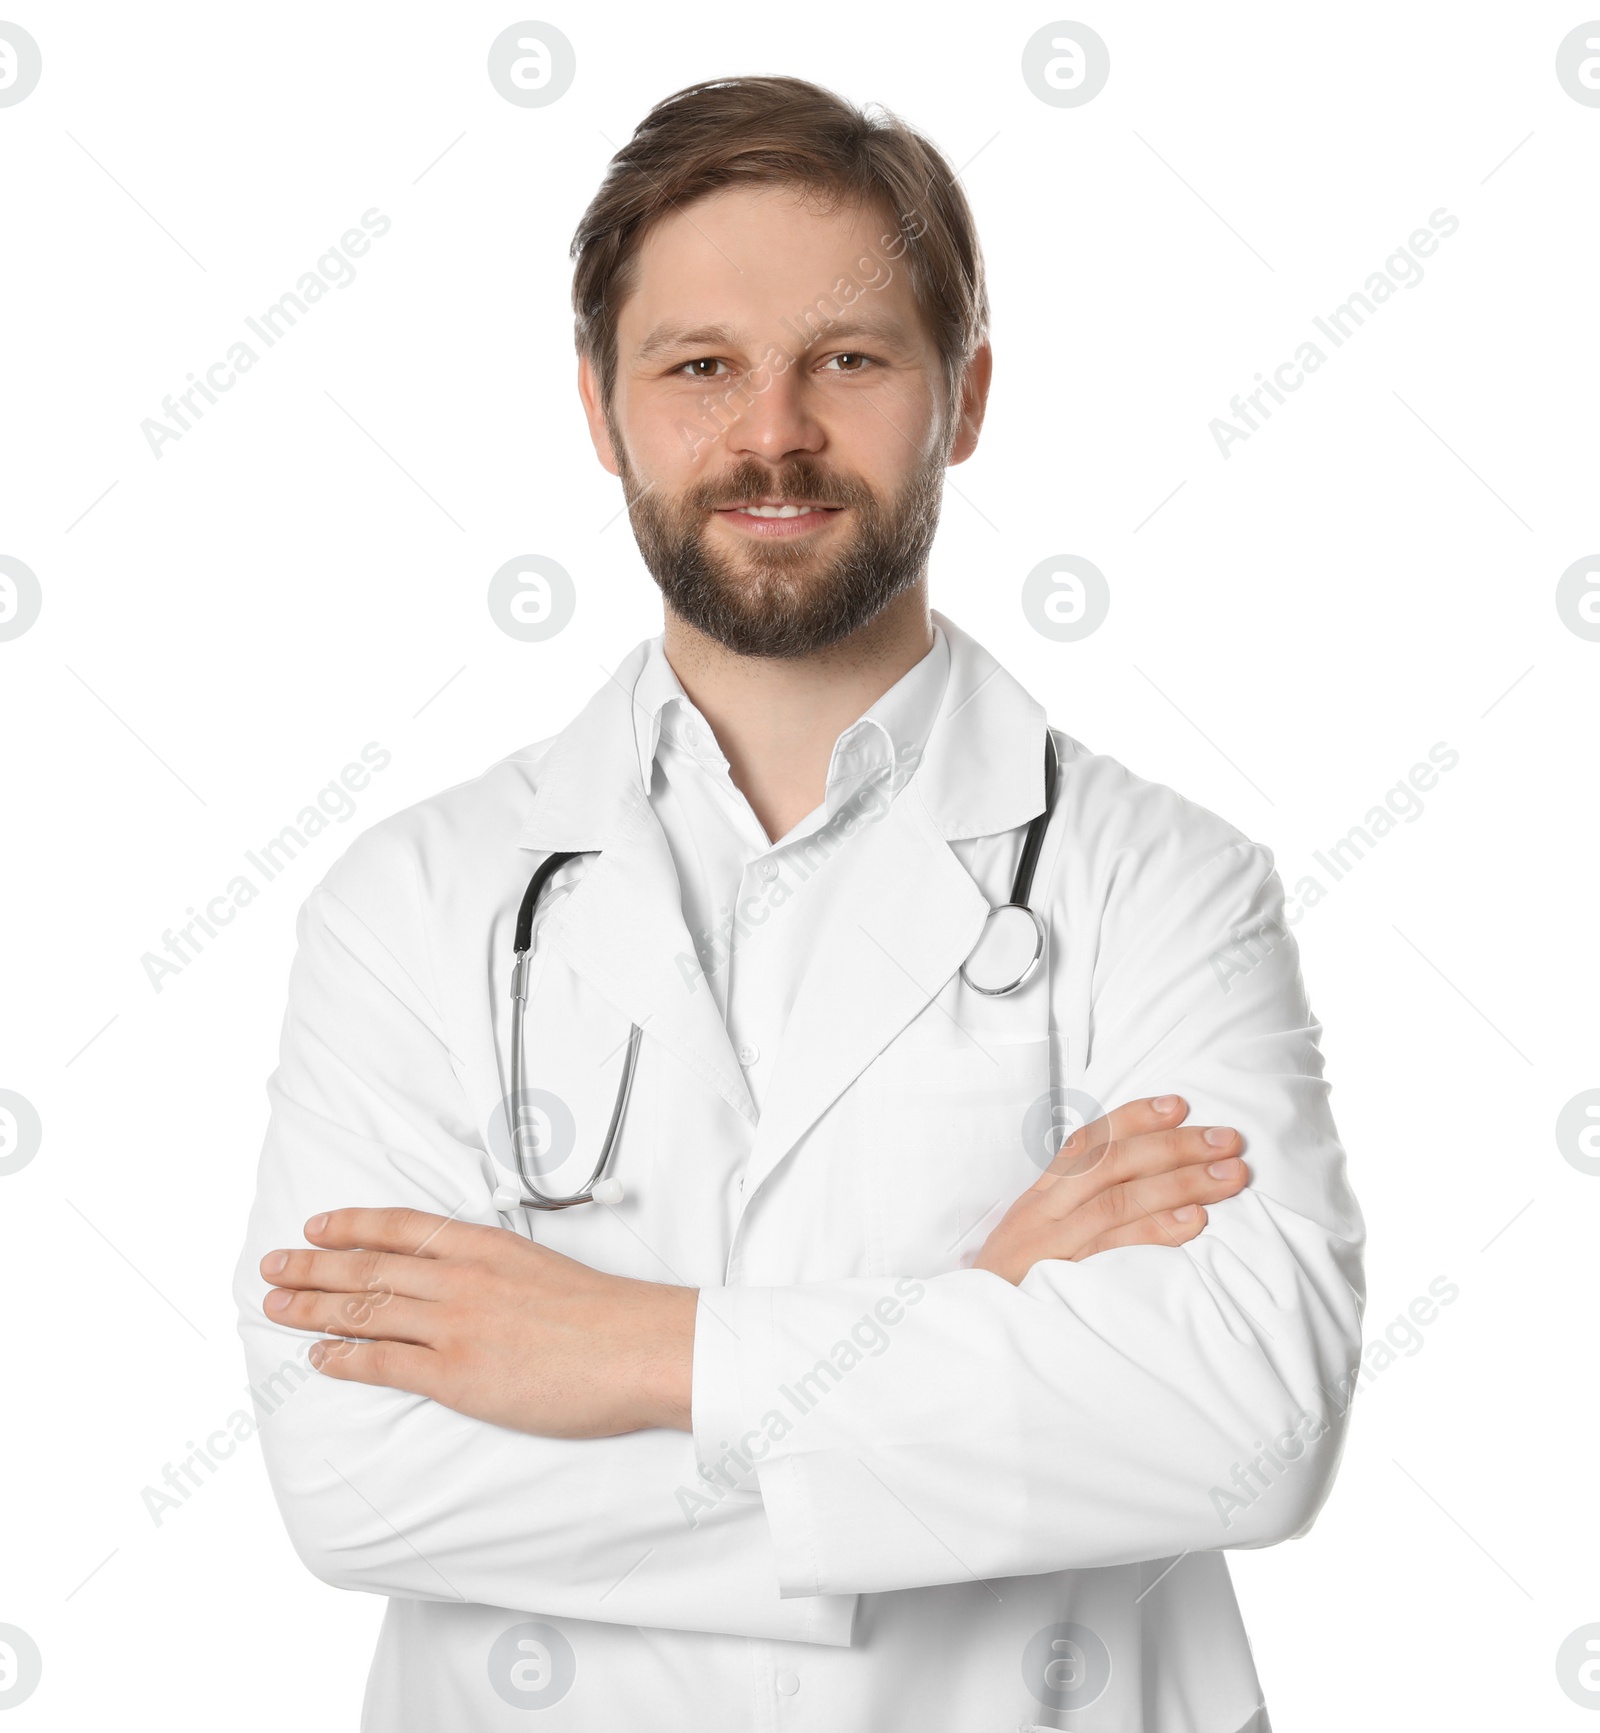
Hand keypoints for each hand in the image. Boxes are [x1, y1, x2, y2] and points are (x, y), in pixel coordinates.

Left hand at [259, 1208, 696, 1436]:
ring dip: (311, 1308)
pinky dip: (344, 1357)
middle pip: (368, 1267)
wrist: (638, 1347)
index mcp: (485, 1246)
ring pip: (364, 1310)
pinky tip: (319, 1357)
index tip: (317, 1226)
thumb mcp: (544, 1267)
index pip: (401, 1226)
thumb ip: (498, 1269)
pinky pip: (383, 1361)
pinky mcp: (456, 1373)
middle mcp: (461, 1278)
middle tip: (272, 1266)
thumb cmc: (606, 1315)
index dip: (351, 1225)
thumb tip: (467, 1281)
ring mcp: (455, 1324)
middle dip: (312, 1267)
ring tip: (276, 1307)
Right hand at [974, 1095, 1247, 1284]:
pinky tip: (1195, 1222)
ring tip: (1230, 1176)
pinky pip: (1112, 1251)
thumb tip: (1144, 1185)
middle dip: (1175, 1146)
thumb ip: (1078, 1212)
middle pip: (1111, 1164)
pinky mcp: (1059, 1283)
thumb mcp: (1037, 1240)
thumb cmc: (1015, 1290)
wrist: (966, 1340)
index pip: (1086, 1143)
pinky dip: (1155, 1232)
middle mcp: (1043, 1213)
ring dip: (1181, 1183)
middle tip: (1228, 1141)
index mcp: (1040, 1198)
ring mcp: (1050, 1247)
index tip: (1179, 1104)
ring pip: (1117, 1200)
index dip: (1132, 1118)